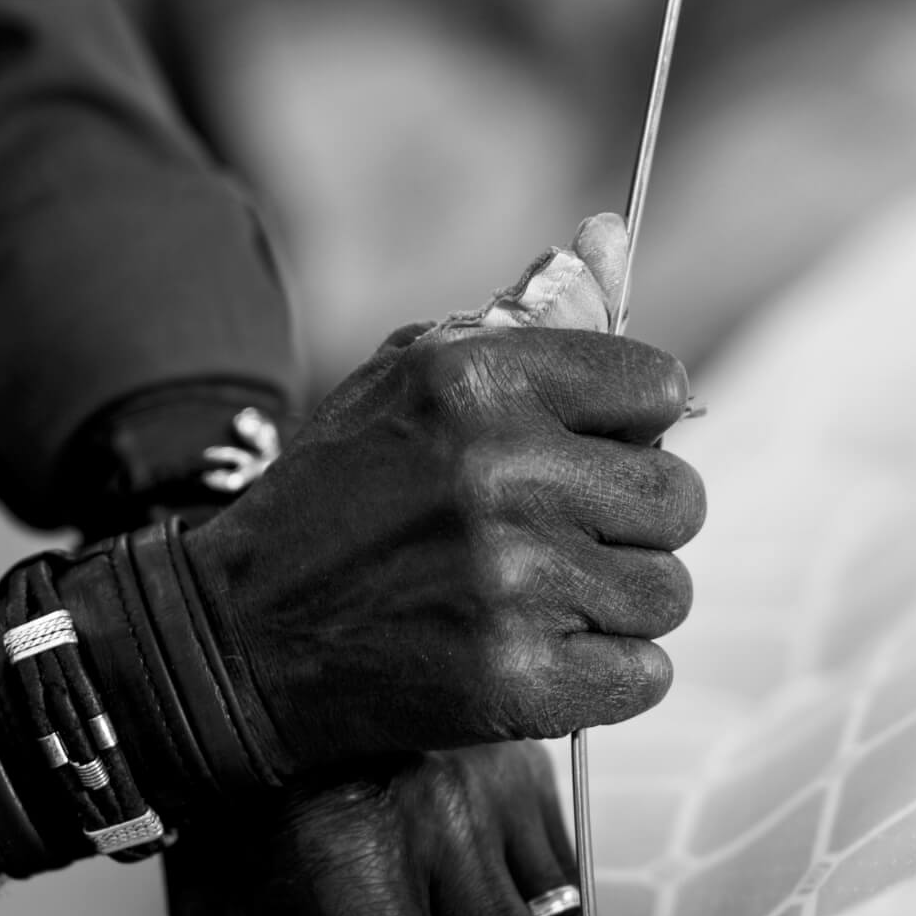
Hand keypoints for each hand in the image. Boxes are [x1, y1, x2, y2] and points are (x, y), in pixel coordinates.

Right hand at [185, 321, 704, 779]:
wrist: (237, 637)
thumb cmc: (341, 497)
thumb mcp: (408, 379)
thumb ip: (527, 318)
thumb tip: (615, 235)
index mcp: (476, 378)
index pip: (659, 387)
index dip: (637, 428)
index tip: (597, 456)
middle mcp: (498, 471)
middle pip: (678, 498)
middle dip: (634, 525)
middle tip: (566, 540)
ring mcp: (510, 581)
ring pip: (666, 593)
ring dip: (617, 606)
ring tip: (538, 601)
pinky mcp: (514, 680)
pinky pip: (644, 675)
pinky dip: (606, 678)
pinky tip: (540, 660)